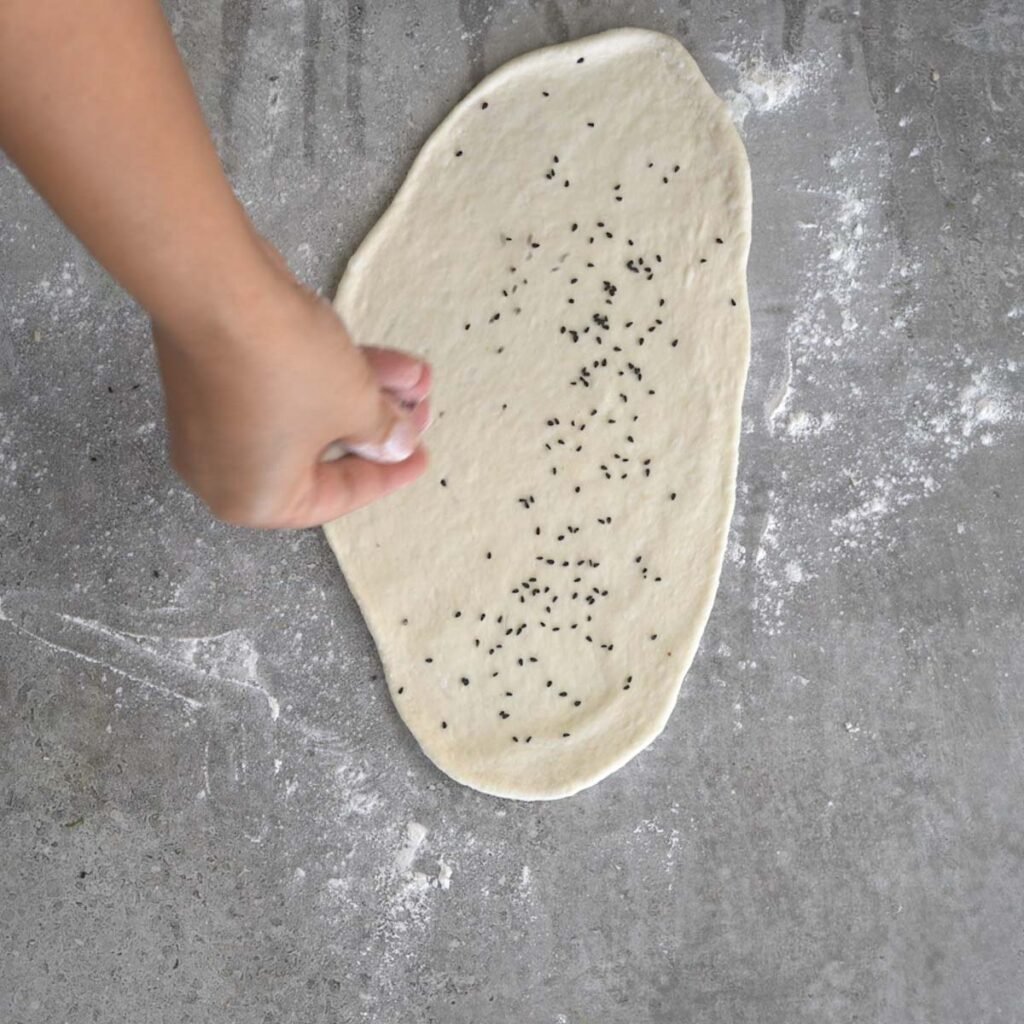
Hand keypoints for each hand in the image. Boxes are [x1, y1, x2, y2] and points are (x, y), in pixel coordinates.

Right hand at [153, 245, 430, 528]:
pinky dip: (326, 375)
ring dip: (362, 394)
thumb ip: (382, 433)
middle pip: (322, 454)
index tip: (420, 459)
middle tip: (419, 409)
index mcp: (255, 500)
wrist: (219, 288)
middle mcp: (225, 471)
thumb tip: (394, 445)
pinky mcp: (213, 376)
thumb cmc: (287, 367)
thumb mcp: (355, 406)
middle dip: (378, 425)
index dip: (387, 476)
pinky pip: (281, 389)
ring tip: (413, 375)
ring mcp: (212, 423)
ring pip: (306, 415)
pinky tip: (378, 356)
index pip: (336, 497)